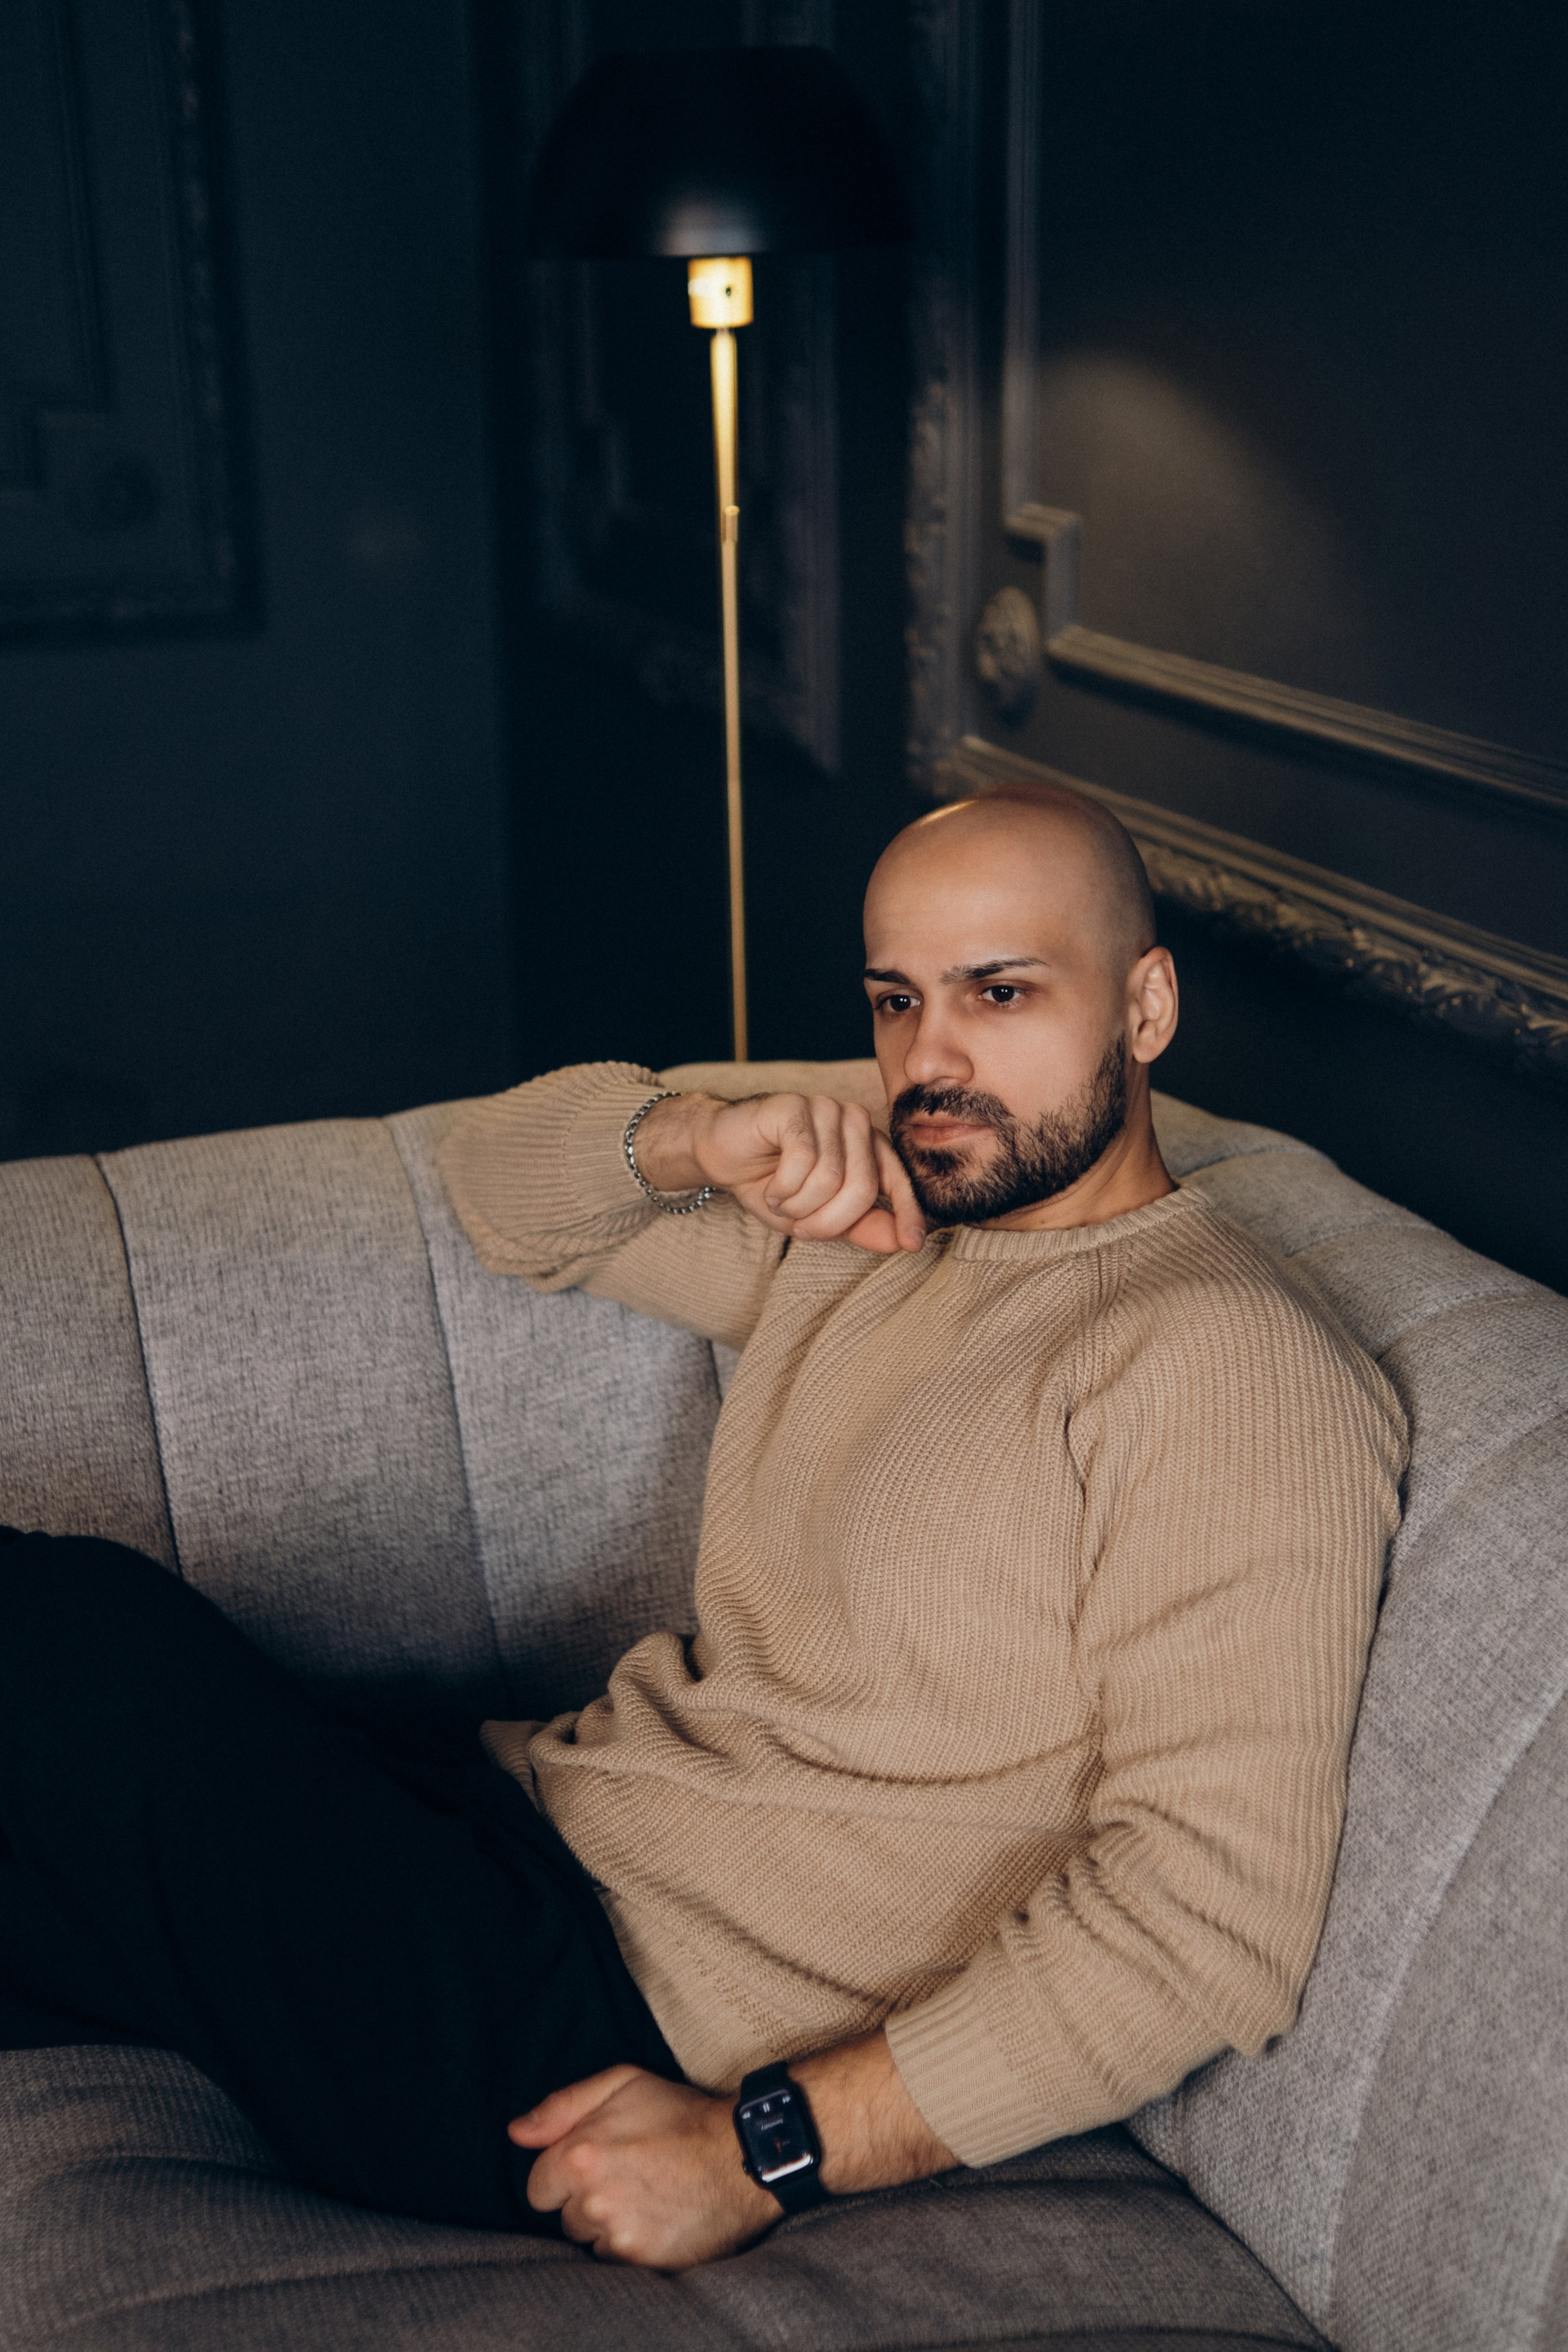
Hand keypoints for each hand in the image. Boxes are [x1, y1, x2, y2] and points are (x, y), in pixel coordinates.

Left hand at [511, 2066, 776, 2267]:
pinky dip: (632, 2246)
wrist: (742, 2155)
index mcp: (581, 2154)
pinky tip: (657, 2219)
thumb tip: (516, 2132)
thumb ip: (562, 2106)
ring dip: (609, 2225)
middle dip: (588, 2199)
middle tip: (628, 2175)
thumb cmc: (681, 2114)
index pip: (537, 2187)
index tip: (594, 2163)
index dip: (564, 2174)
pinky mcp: (645, 2262)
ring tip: (646, 2197)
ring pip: (591, 2242)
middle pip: (565, 2217)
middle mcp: (594, 2200)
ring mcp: (620, 2235)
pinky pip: (618, 2263)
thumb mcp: (623, 2084)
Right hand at [635, 1093, 925, 1254]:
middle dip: (828, 1221)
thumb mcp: (818, 1217)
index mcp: (867, 1144)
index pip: (899, 1179)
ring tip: (780, 1200)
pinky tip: (771, 1186)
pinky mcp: (795, 1106)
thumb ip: (861, 1226)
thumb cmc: (771, 1184)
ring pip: (830, 1177)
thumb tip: (903, 1242)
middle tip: (800, 1228)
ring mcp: (825, 1108)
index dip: (907, 1213)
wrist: (719, 1154)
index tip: (913, 1245)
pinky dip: (783, 1188)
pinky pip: (803, 1160)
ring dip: (798, 1205)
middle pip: (861, 1186)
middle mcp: (853, 1121)